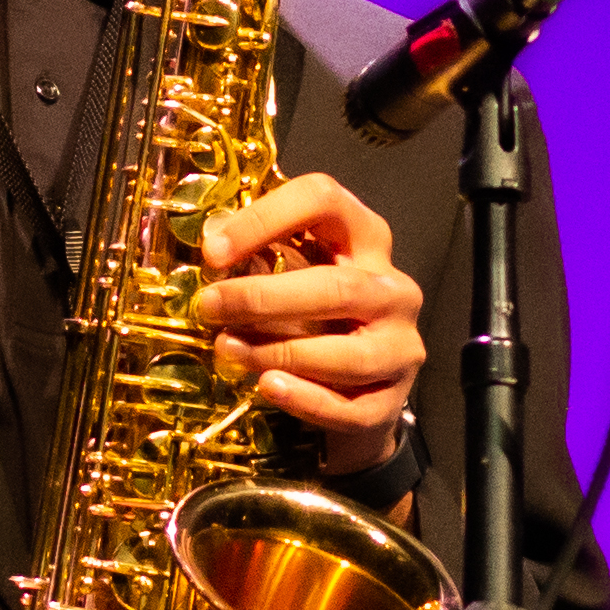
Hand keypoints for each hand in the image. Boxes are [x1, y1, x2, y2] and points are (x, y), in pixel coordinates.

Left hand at [189, 173, 421, 463]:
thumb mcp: (295, 274)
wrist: (358, 391)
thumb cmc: (315, 319)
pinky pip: (351, 407)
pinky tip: (267, 387)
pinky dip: (306, 399)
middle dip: (263, 297)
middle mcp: (394, 290)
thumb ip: (262, 259)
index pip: (324, 201)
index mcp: (367, 239)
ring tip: (228, 349)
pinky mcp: (392, 400)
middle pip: (338, 287)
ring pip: (348, 354)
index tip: (213, 252)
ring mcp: (400, 347)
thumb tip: (213, 254)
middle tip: (209, 306)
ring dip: (279, 352)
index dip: (265, 218)